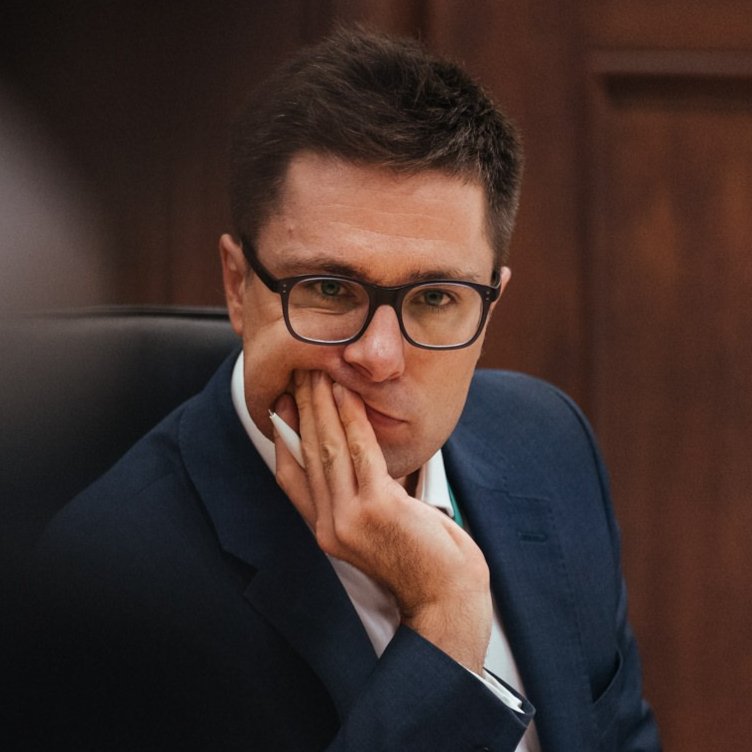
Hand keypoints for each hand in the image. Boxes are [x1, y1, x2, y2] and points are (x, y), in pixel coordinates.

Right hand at [273, 370, 491, 673]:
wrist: (447, 596)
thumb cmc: (422, 559)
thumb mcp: (381, 527)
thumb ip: (362, 495)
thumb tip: (358, 453)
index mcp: (327, 530)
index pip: (291, 477)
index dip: (283, 438)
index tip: (283, 406)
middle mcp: (330, 525)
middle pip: (307, 455)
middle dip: (303, 410)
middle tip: (300, 375)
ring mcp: (351, 518)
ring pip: (328, 449)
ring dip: (323, 407)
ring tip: (319, 375)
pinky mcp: (378, 507)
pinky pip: (361, 453)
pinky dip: (354, 420)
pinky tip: (349, 396)